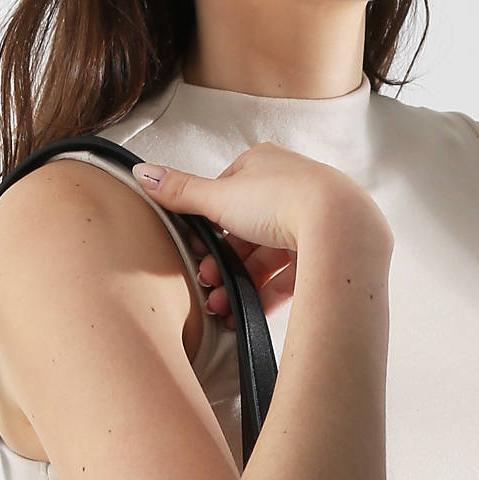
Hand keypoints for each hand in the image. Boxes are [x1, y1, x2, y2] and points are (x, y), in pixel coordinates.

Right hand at [131, 144, 389, 330]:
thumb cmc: (282, 200)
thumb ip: (180, 191)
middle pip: (246, 233)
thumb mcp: (219, 196)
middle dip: (223, 265)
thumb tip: (141, 172)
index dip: (209, 230)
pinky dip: (266, 296)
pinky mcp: (324, 252)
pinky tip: (247, 314)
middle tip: (207, 287)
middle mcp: (290, 188)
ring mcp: (309, 221)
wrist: (337, 227)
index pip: (226, 196)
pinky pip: (289, 278)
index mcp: (264, 165)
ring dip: (239, 284)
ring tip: (223, 308)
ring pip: (266, 259)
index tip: (197, 256)